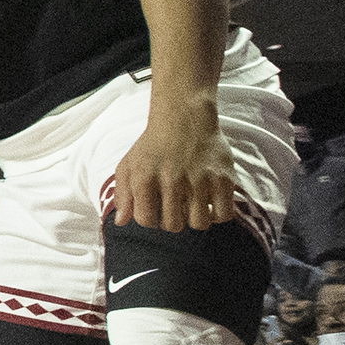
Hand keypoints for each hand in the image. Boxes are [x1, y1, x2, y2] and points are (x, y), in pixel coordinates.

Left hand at [111, 102, 238, 232]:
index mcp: (145, 177)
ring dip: (195, 219)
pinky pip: (223, 214)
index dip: (150, 219)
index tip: (154, 209)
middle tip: (175, 207)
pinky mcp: (223, 178)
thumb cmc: (153, 146)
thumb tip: (121, 223)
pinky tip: (210, 202)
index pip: (146, 220)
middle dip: (172, 221)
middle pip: (173, 225)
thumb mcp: (128, 165)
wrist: (184, 118)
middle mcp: (171, 180)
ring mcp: (199, 179)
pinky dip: (217, 214)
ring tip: (192, 205)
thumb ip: (122, 195)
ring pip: (199, 223)